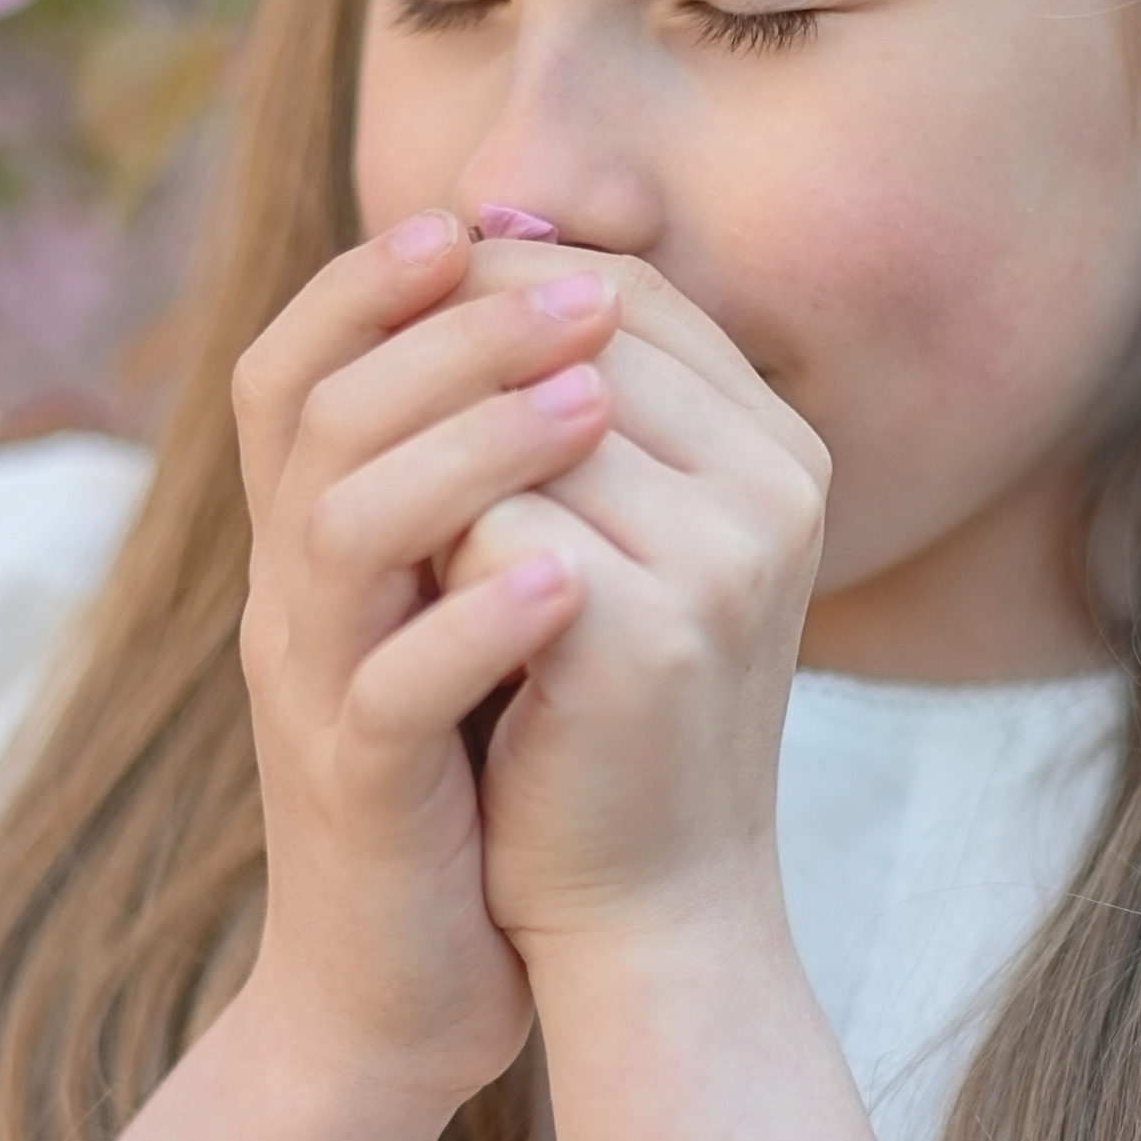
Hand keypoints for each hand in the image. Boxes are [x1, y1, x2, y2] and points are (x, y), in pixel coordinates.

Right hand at [227, 213, 623, 1106]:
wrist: (400, 994)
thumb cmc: (459, 792)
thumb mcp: (452, 620)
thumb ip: (478, 504)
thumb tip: (571, 352)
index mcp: (310, 548)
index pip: (294, 368)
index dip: (367, 282)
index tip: (478, 219)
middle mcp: (289, 602)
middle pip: (322, 414)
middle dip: (452, 334)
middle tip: (586, 291)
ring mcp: (311, 695)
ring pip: (339, 526)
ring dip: (469, 448)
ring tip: (591, 404)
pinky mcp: (356, 791)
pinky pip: (391, 687)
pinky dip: (475, 624)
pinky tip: (567, 581)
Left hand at [439, 251, 830, 956]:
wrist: (646, 916)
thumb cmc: (606, 726)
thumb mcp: (614, 541)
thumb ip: (579, 406)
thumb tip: (474, 225)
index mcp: (782, 451)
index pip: (622, 289)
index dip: (493, 289)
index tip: (391, 334)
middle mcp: (778, 487)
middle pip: (572, 331)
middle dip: (452, 365)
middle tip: (358, 434)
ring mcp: (727, 557)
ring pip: (520, 420)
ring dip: (430, 466)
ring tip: (397, 550)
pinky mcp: (652, 633)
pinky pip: (497, 521)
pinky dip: (434, 559)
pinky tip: (417, 620)